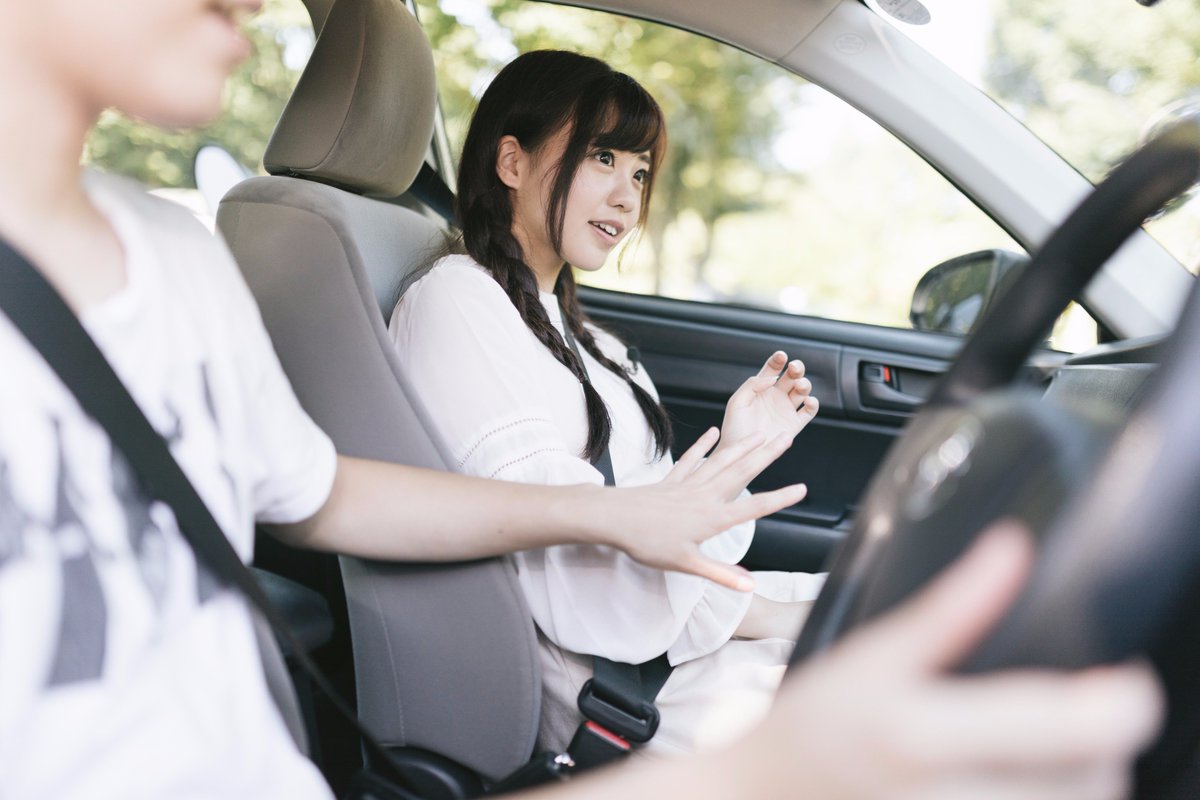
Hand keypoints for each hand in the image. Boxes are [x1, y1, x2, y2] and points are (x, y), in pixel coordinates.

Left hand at [607, 427, 807, 591]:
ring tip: (760, 434)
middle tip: (786, 438)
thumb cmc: (648, 544)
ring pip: (720, 462)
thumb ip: (720, 574)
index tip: (801, 489)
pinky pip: (691, 460)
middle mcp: (704, 497)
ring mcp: (687, 486)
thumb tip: (751, 586)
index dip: (778, 499)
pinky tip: (712, 433)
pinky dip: (702, 446)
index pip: (752, 508)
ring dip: (742, 447)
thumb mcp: (686, 564)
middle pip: (741, 474)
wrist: (614, 518)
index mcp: (712, 518)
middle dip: (765, 457)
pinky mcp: (671, 481)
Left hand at [713, 352, 818, 485]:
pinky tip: (808, 401)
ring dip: (805, 384)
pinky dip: (813, 404)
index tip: (781, 356)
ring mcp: (785, 410)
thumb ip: (752, 385)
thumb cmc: (734, 429)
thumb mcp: (736, 402)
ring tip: (800, 386)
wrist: (739, 454)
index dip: (778, 360)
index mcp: (760, 389)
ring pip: (802, 391)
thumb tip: (772, 378)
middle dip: (796, 369)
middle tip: (795, 368)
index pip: (772, 369)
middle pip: (791, 377)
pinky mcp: (794, 425)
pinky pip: (808, 412)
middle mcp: (775, 397)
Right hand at [737, 523, 1162, 799]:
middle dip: (1100, 740)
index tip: (1122, 681)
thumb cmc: (808, 731)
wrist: (760, 799)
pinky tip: (1020, 780)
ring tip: (1051, 749)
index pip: (1080, 728)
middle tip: (1076, 710)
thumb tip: (1010, 549)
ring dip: (1082, 778)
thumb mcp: (874, 655)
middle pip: (1093, 779)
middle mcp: (948, 798)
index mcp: (926, 735)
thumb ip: (952, 606)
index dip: (1123, 699)